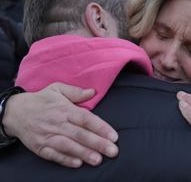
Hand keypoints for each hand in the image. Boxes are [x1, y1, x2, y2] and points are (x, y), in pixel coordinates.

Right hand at [3, 83, 118, 167]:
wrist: (15, 112)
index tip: (114, 136)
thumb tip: (93, 92)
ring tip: (98, 159)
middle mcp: (57, 123)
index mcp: (65, 109)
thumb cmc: (41, 100)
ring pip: (68, 146)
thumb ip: (76, 91)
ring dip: (84, 153)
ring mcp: (48, 136)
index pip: (86, 119)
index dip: (100, 127)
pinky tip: (77, 163)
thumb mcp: (57, 89)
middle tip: (113, 151)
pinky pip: (53, 154)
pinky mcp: (40, 147)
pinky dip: (65, 159)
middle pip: (80, 134)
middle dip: (98, 143)